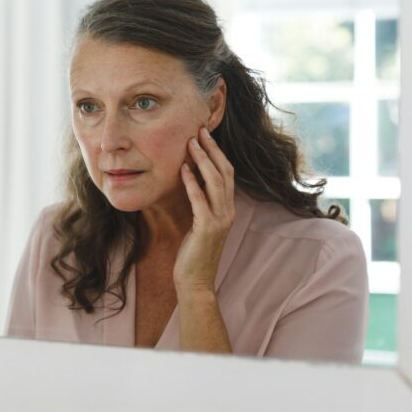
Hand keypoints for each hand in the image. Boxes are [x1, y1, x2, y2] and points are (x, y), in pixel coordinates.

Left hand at [173, 126, 235, 293]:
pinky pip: (200, 200)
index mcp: (228, 209)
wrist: (196, 281)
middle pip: (224, 172)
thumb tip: (191, 180)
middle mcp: (228, 211)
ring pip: (215, 182)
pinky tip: (183, 169)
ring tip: (190, 143)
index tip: (205, 136)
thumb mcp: (199, 224)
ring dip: (202, 160)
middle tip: (199, 130)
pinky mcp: (207, 228)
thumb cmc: (193, 253)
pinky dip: (192, 182)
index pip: (227, 174)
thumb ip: (201, 204)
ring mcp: (220, 220)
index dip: (217, 153)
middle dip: (211, 150)